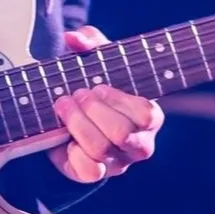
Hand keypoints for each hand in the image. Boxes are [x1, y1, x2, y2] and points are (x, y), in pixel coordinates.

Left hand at [48, 26, 164, 182]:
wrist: (72, 114)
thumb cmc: (94, 85)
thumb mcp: (96, 59)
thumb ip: (89, 41)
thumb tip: (73, 39)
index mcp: (149, 116)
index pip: (147, 115)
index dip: (118, 100)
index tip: (99, 86)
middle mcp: (139, 143)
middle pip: (120, 133)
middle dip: (91, 110)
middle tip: (77, 95)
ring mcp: (119, 162)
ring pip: (100, 149)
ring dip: (76, 123)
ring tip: (64, 106)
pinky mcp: (97, 174)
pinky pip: (88, 170)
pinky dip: (71, 152)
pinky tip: (65, 136)